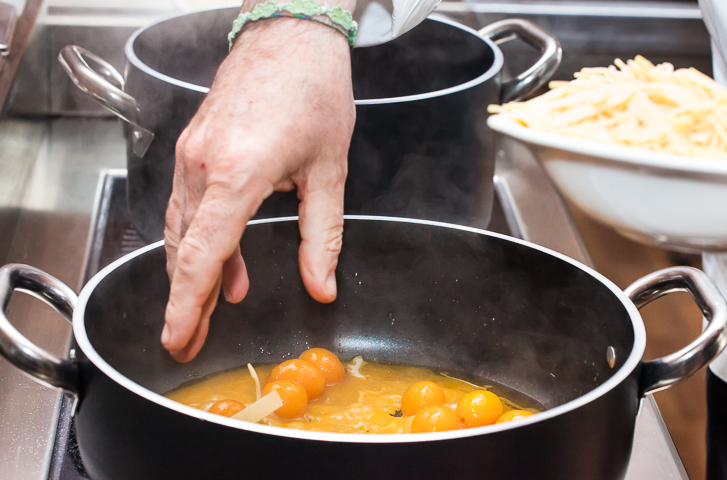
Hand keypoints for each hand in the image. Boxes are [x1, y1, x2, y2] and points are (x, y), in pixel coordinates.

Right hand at [161, 17, 355, 361]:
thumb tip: (322, 285)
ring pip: (183, 229)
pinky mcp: (194, 146)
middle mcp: (204, 163)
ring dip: (194, 272)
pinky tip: (222, 261)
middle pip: (186, 248)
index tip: (177, 336)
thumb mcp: (329, 172)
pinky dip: (200, 239)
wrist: (290, 36)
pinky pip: (189, 205)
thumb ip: (323, 237)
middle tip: (189, 340)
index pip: (204, 252)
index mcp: (239, 171)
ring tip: (209, 310)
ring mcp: (193, 153)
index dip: (188, 302)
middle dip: (187, 300)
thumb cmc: (313, 92)